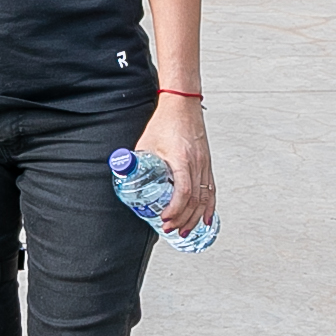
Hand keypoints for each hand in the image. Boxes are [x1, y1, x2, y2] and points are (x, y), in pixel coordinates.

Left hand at [132, 97, 213, 235]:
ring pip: (205, 198)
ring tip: (186, 230)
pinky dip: (209, 207)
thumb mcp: (146, 142)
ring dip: (196, 217)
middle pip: (195, 200)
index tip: (165, 219)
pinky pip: (211, 190)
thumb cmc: (166, 121)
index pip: (183, 192)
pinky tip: (206, 219)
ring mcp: (204, 164)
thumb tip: (124, 175)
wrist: (183, 105)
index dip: (175, 209)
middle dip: (183, 219)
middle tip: (171, 229)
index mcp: (182, 160)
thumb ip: (136, 160)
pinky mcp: (206, 164)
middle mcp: (197, 164)